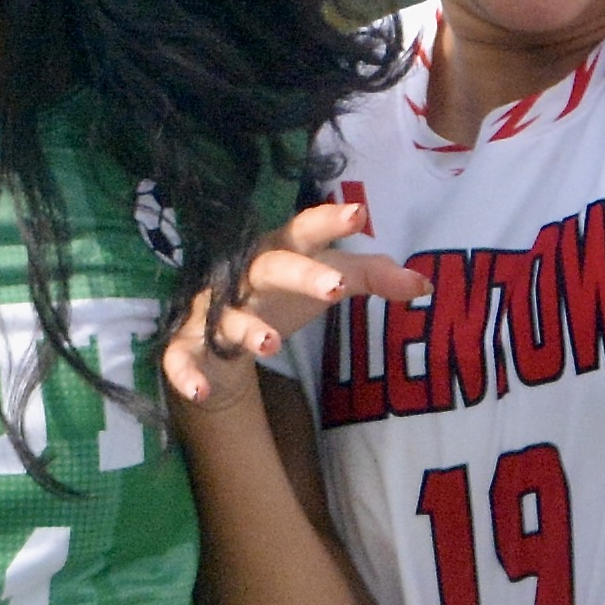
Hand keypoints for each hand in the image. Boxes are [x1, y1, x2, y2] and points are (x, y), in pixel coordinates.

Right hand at [163, 199, 420, 416]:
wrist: (218, 333)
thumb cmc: (281, 295)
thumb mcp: (326, 280)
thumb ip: (372, 277)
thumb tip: (423, 284)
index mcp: (278, 251)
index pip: (304, 231)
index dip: (328, 222)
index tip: (358, 215)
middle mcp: (243, 273)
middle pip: (270, 267)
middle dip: (299, 275)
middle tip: (334, 289)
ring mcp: (213, 309)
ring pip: (226, 314)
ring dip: (246, 329)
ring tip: (272, 346)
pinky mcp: (187, 344)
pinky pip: (180, 356)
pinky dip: (186, 372)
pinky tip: (201, 390)